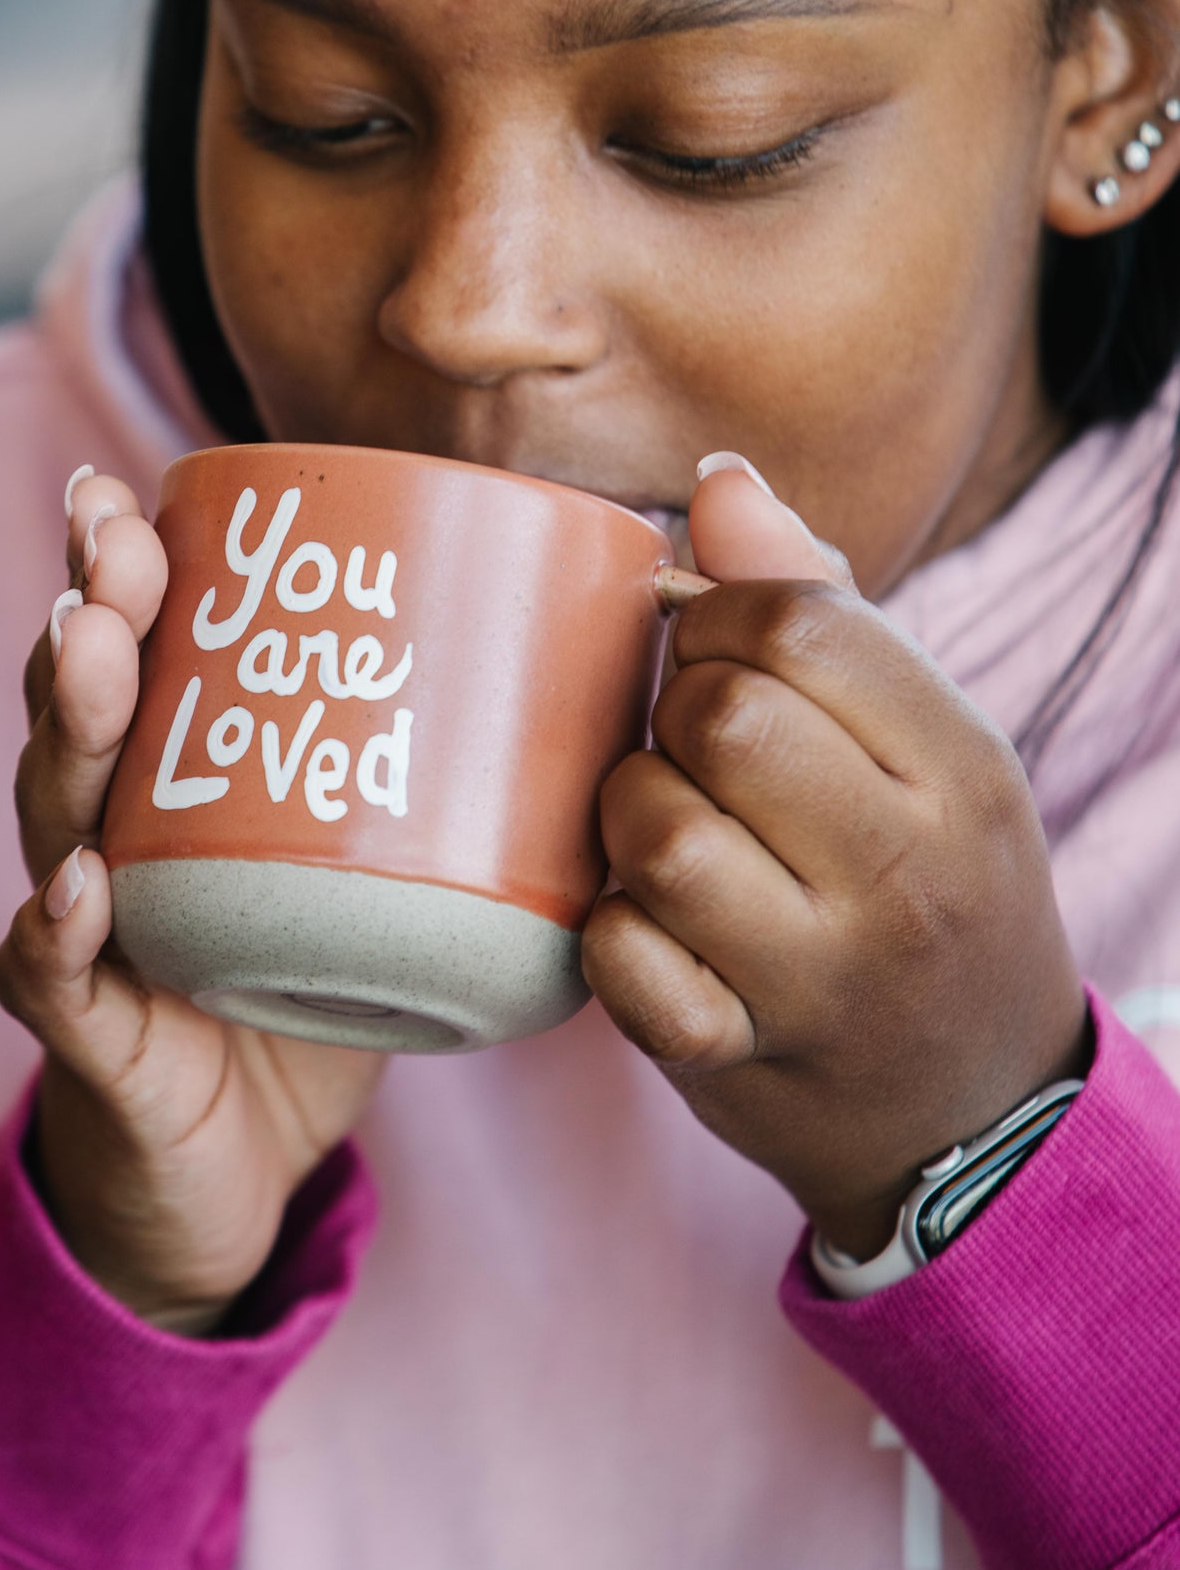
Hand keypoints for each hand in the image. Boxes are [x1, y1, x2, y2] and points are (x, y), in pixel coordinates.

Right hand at [0, 471, 383, 1332]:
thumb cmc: (306, 1001)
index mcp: (178, 787)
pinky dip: (57, 932)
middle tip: (112, 544)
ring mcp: (91, 933)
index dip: (124, 569)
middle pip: (85, 706)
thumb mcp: (374, 884)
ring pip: (57, 813)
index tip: (131, 489)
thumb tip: (596, 697)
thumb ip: (448, 800)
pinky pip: (54, 979)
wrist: (228, 1173)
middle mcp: (115, 836)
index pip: (140, 656)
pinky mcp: (92, 1038)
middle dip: (92, 611)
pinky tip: (81, 887)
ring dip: (71, 727)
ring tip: (91, 648)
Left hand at [583, 460, 1087, 1259]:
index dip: (719, 614)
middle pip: (724, 716)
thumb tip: (717, 480)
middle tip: (690, 745)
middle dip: (675, 710)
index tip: (714, 651)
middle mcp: (908, 872)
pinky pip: (619, 960)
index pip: (801, 622)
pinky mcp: (735, 1059)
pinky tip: (649, 926)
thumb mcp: (923, 742)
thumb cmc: (925, 879)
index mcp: (960, 765)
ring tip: (669, 825)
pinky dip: (609, 934)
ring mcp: (823, 977)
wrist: (973, 1103)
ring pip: (660, 833)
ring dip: (632, 813)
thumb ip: (823, 603)